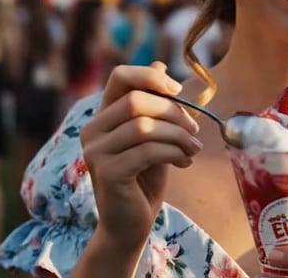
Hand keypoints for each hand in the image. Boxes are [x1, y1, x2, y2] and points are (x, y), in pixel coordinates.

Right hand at [80, 61, 201, 250]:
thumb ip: (153, 104)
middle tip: (194, 130)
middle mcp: (92, 130)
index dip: (151, 76)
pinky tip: (184, 161)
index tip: (177, 91)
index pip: (120, 76)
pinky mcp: (107, 172)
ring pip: (144, 126)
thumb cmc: (143, 178)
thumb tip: (160, 63)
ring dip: (178, 136)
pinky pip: (148, 151)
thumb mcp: (153, 136)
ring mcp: (95, 151)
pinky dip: (174, 153)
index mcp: (103, 115)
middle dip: (174, 112)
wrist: (129, 225)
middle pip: (137, 100)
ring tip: (192, 149)